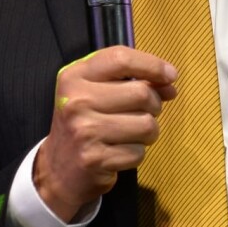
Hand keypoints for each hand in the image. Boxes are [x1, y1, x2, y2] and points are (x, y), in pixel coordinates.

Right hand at [34, 46, 177, 221]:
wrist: (57, 168)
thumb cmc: (85, 123)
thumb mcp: (97, 92)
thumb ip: (132, 80)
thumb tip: (170, 82)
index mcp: (75, 77)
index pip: (120, 58)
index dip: (152, 65)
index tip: (170, 75)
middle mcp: (76, 101)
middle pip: (142, 93)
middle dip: (154, 105)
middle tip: (143, 112)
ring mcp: (84, 131)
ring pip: (147, 124)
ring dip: (148, 132)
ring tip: (130, 134)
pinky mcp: (94, 159)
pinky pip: (139, 152)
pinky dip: (136, 153)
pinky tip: (119, 151)